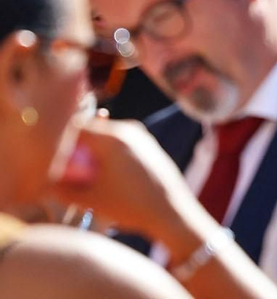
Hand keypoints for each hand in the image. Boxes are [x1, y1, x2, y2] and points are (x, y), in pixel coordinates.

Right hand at [48, 117, 205, 247]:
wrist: (172, 212)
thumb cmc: (131, 206)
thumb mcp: (89, 200)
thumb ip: (61, 189)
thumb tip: (41, 183)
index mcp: (112, 138)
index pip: (75, 127)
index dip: (59, 141)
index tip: (50, 159)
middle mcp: (128, 129)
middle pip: (90, 130)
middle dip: (74, 148)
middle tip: (65, 169)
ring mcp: (141, 136)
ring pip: (105, 138)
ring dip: (91, 152)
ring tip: (84, 176)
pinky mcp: (149, 145)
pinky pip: (119, 144)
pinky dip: (107, 155)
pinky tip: (105, 176)